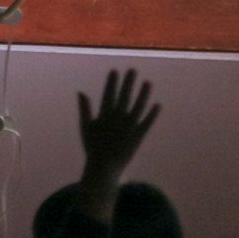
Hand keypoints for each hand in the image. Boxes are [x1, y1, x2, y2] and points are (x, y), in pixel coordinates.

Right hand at [76, 67, 159, 187]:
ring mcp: (129, 127)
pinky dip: (152, 114)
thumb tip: (80, 92)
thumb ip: (84, 109)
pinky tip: (158, 104)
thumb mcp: (86, 127)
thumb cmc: (93, 148)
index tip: (115, 70)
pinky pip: (146, 123)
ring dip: (143, 94)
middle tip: (133, 70)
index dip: (112, 82)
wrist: (103, 168)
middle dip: (128, 83)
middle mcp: (117, 119)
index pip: (109, 94)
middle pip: (124, 97)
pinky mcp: (138, 137)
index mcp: (104, 116)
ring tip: (148, 82)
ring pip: (138, 107)